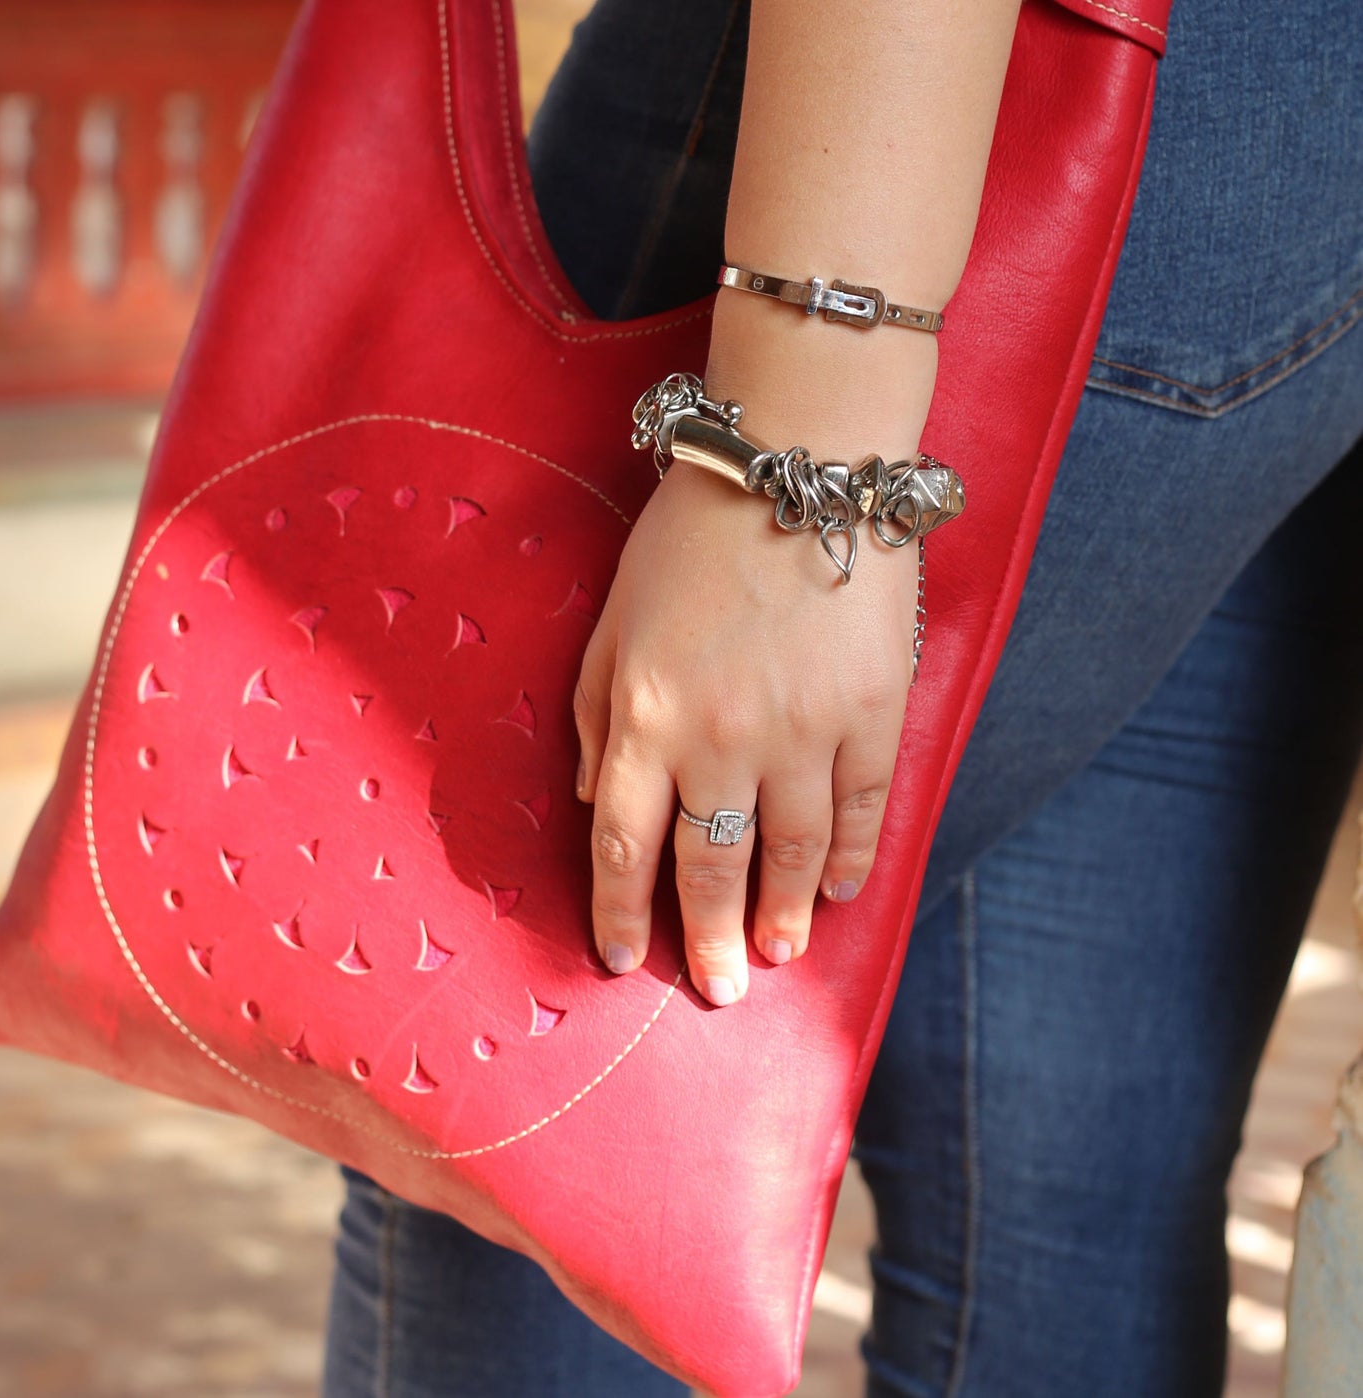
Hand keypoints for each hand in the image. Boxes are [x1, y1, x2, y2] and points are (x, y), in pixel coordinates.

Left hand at [572, 456, 917, 1005]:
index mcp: (645, 716)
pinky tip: (845, 890)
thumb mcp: (613, 619)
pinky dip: (854, 858)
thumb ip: (597, 716)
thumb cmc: (690, 537)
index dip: (621, 911)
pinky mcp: (872, 713)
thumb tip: (598, 805)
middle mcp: (721, 739)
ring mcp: (804, 731)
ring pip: (794, 855)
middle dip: (710, 940)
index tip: (622, 959)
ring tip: (784, 954)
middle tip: (720, 990)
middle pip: (711, 868)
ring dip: (787, 914)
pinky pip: (863, 809)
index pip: (625, 845)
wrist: (796, 463)